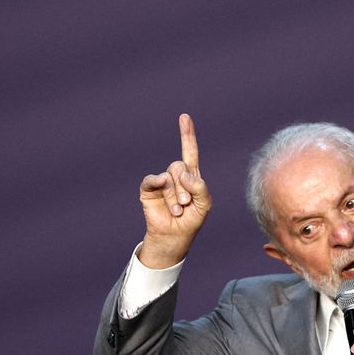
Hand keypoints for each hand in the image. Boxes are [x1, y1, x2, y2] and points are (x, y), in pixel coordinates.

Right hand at [138, 114, 210, 268]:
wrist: (174, 237)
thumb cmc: (191, 220)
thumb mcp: (204, 204)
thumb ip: (200, 187)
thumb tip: (184, 174)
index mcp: (191, 177)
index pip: (190, 152)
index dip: (187, 135)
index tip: (184, 117)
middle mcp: (176, 176)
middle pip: (181, 166)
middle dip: (186, 187)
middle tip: (185, 204)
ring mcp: (162, 182)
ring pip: (170, 175)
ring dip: (175, 195)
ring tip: (177, 209)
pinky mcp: (148, 189)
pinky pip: (152, 179)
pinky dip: (158, 182)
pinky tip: (162, 187)